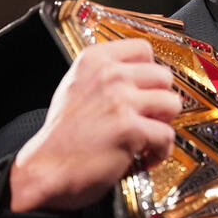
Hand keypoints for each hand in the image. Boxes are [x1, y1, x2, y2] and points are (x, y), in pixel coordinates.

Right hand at [9, 39, 182, 212]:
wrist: (45, 168)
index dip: (150, 71)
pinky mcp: (130, 129)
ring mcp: (120, 100)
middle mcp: (109, 75)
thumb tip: (140, 75)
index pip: (142, 48)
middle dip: (160, 99)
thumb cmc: (61, 135)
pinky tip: (143, 156)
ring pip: (172, 103)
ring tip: (148, 136)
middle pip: (164, 76)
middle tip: (148, 117)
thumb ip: (105, 75)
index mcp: (94, 59)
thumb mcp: (75, 87)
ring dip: (164, 124)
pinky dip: (160, 151)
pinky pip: (167, 135)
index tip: (148, 87)